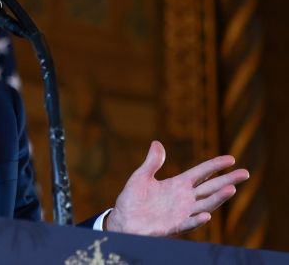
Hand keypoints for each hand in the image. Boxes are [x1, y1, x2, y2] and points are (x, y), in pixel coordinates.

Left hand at [106, 140, 248, 236]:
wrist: (123, 219)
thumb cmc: (132, 199)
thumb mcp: (141, 176)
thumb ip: (152, 162)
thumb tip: (157, 143)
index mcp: (178, 184)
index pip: (201, 173)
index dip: (215, 165)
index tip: (231, 159)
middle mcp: (184, 198)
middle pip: (210, 187)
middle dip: (227, 180)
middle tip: (245, 173)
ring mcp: (181, 212)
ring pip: (205, 204)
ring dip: (218, 198)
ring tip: (232, 189)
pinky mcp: (173, 226)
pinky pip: (188, 223)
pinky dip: (197, 220)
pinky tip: (207, 215)